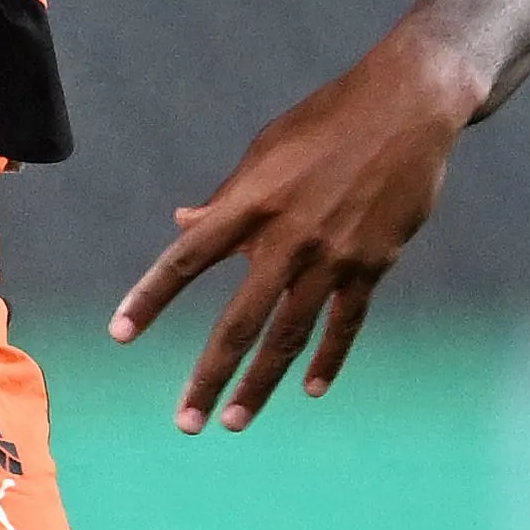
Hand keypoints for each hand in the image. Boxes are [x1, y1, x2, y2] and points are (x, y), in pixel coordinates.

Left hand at [108, 39, 472, 434]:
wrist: (410, 107)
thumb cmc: (329, 121)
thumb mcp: (266, 149)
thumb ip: (226, 197)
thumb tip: (184, 224)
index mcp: (251, 202)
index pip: (188, 258)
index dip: (151, 297)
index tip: (120, 335)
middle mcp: (288, 236)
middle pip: (239, 320)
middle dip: (210, 376)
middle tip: (186, 421)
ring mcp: (333, 256)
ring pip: (289, 335)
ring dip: (261, 383)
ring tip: (235, 421)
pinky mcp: (373, 264)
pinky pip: (345, 323)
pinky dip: (328, 358)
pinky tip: (310, 388)